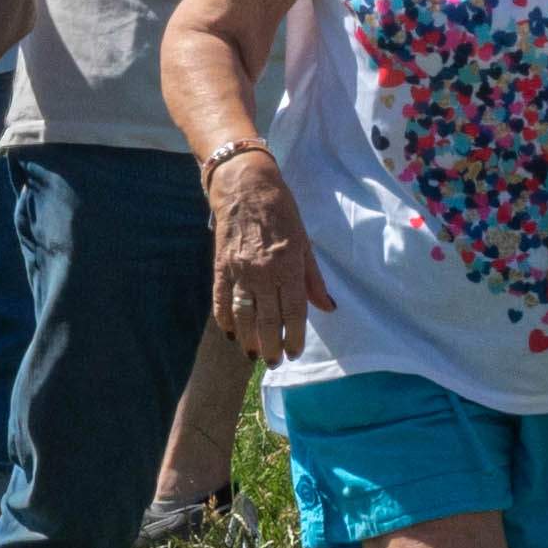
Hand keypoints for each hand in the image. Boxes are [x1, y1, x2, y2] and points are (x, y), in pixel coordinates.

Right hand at [205, 155, 321, 368]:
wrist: (244, 186)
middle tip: (274, 361)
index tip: (295, 352)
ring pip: (243, 314)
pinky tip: (230, 333)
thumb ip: (313, 278)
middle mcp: (263, 272)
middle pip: (267, 319)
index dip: (295, 336)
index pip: (294, 310)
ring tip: (254, 354)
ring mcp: (239, 270)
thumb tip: (327, 307)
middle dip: (272, 345)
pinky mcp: (220, 266)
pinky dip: (224, 319)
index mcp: (288, 265)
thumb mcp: (304, 241)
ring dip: (248, 338)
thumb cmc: (281, 211)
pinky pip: (221, 299)